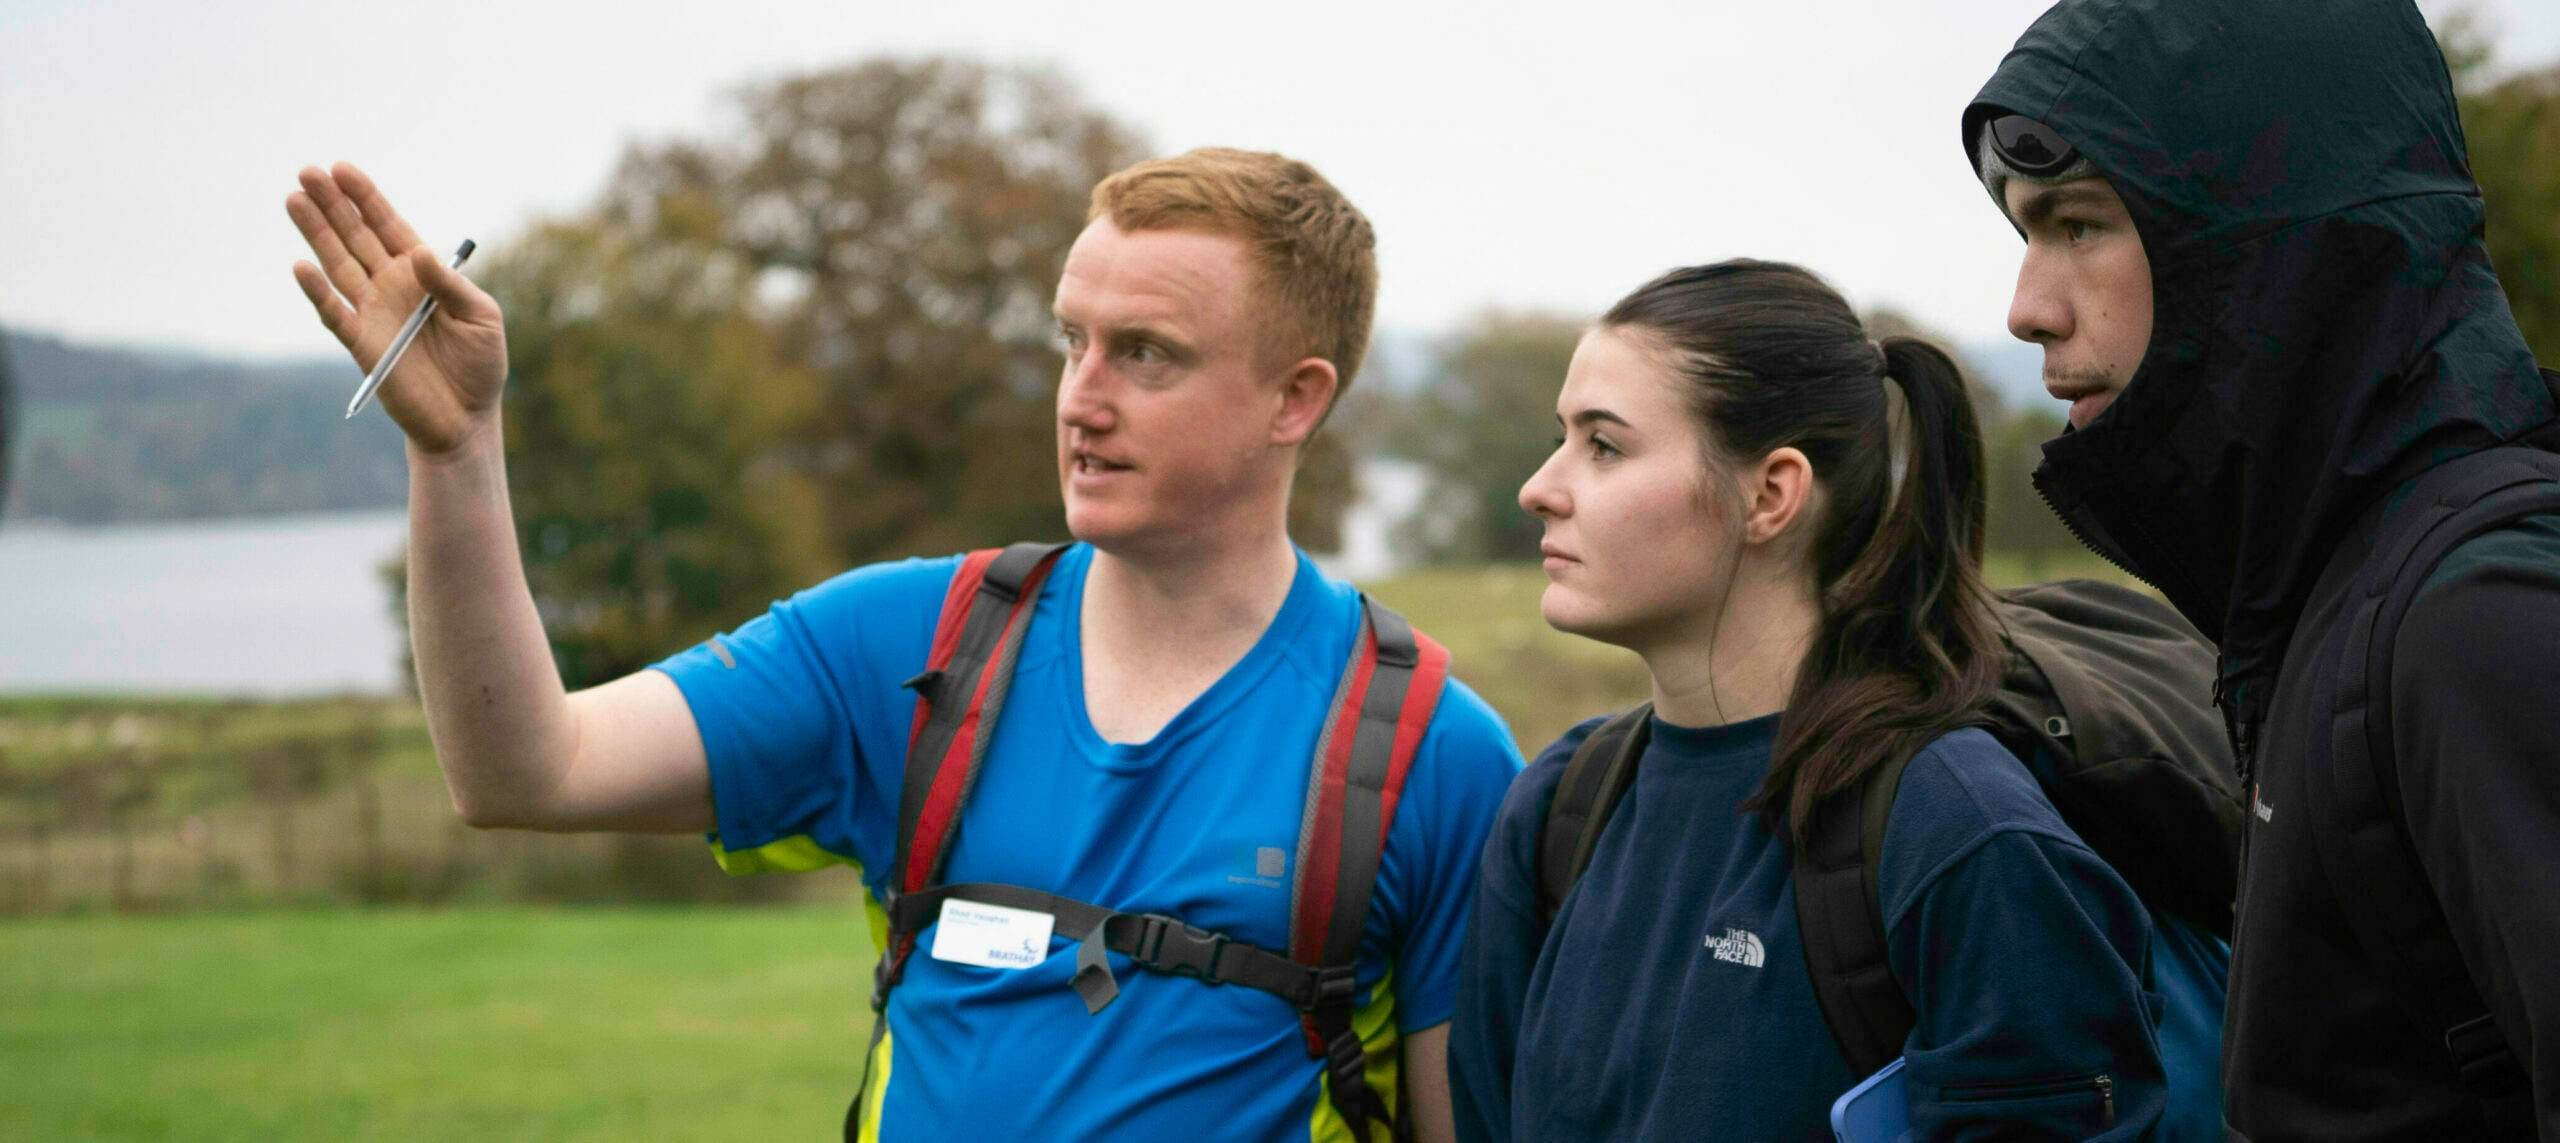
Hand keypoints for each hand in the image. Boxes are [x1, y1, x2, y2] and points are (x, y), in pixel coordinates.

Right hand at [287, 162, 508, 458]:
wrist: (467, 419)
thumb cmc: (480, 365)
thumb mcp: (482, 317)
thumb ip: (450, 285)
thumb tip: (419, 253)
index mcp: (421, 273)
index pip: (388, 226)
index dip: (366, 198)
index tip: (342, 169)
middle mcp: (391, 286)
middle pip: (355, 237)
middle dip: (333, 204)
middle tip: (307, 172)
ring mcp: (373, 313)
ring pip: (337, 264)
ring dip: (316, 233)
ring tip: (294, 199)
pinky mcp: (362, 344)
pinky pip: (334, 313)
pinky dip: (318, 291)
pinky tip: (301, 266)